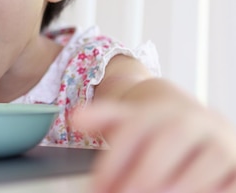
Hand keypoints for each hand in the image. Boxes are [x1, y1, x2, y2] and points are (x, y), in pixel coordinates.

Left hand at [74, 100, 235, 192]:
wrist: (200, 126)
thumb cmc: (158, 131)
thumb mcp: (128, 121)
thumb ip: (102, 119)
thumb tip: (76, 119)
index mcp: (161, 111)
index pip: (134, 129)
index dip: (114, 160)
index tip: (97, 187)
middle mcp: (194, 122)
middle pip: (170, 138)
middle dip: (146, 172)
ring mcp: (221, 142)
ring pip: (208, 160)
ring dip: (181, 185)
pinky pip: (233, 180)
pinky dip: (217, 192)